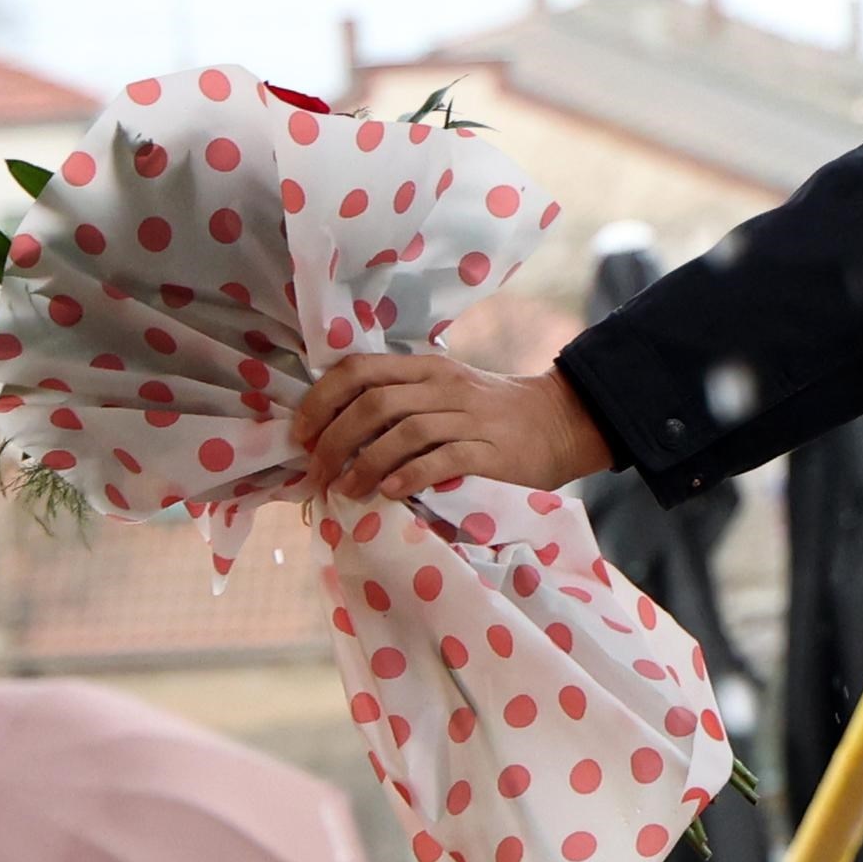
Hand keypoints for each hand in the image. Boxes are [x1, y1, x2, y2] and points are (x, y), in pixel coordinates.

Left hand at [291, 354, 613, 497]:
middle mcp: (442, 386)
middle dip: (335, 439)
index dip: (321, 400)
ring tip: (344, 490)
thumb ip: (398, 401)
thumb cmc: (489, 414)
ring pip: (403, 431)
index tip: (301, 434)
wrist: (561, 421)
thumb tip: (334, 431)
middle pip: (374, 403)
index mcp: (423, 368)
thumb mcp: (441, 393)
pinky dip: (409, 476)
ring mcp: (468, 417)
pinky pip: (441, 459)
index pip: (358, 370)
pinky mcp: (490, 451)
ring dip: (365, 464)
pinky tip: (388, 493)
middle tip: (316, 472)